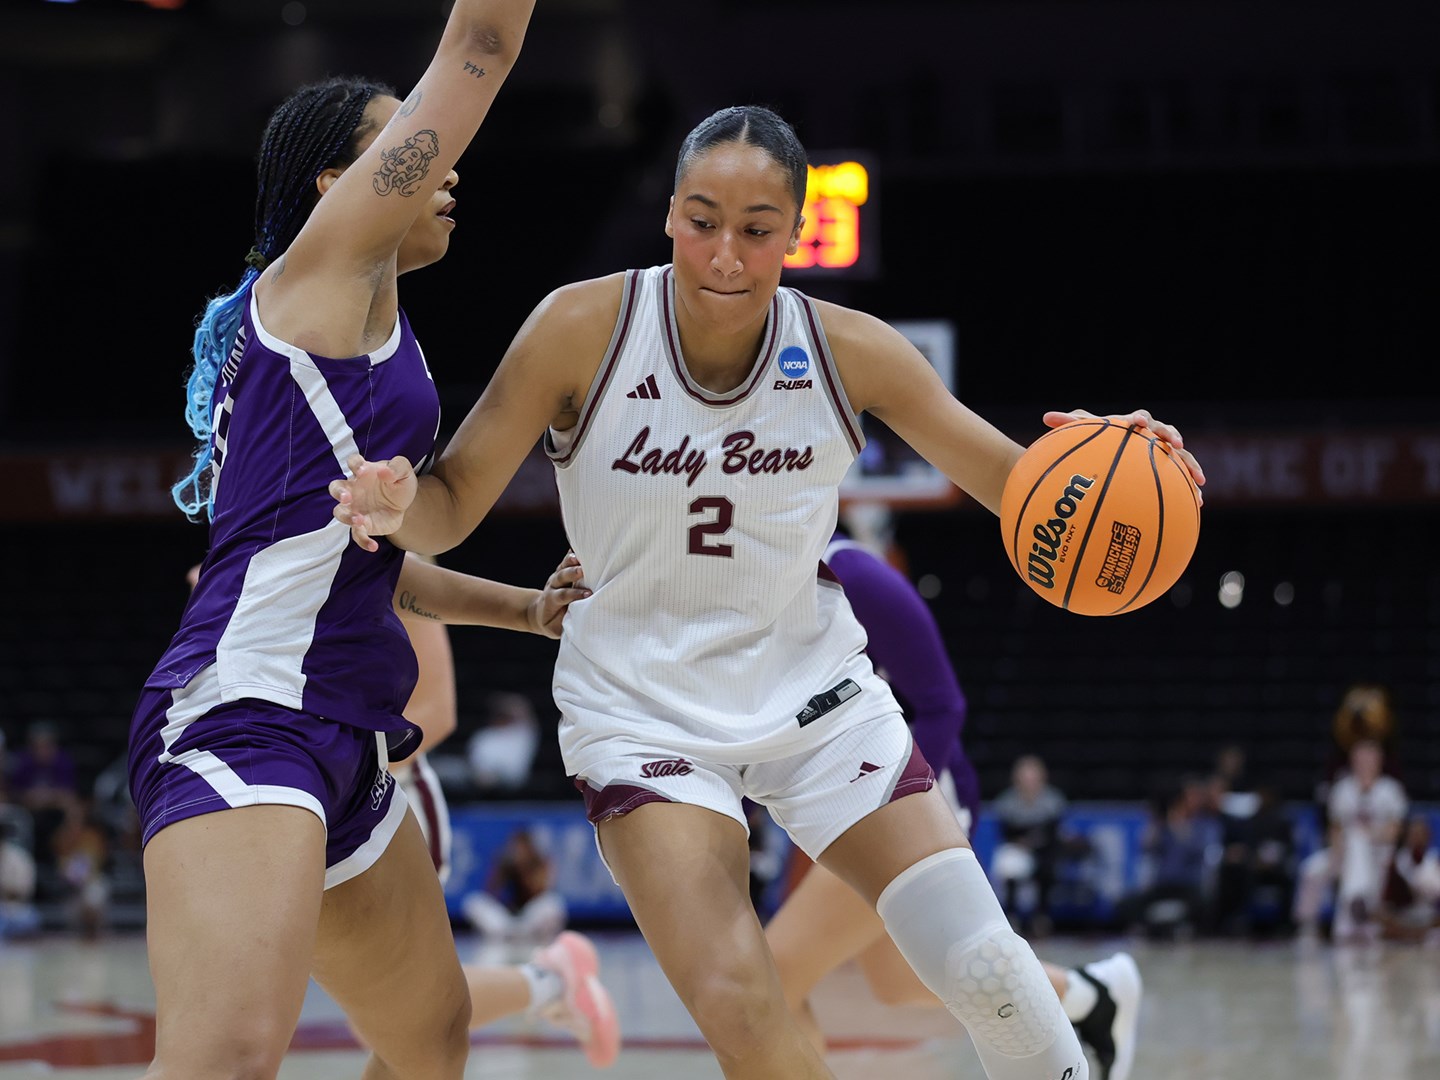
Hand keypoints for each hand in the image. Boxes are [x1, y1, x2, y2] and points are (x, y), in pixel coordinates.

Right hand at [329, 454, 417, 551]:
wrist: (406, 503)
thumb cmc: (400, 482)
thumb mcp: (404, 471)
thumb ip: (397, 467)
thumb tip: (383, 471)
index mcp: (364, 472)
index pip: (353, 462)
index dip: (355, 465)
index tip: (362, 470)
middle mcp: (354, 489)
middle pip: (336, 488)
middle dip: (338, 492)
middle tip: (347, 497)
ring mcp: (355, 508)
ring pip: (340, 512)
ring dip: (347, 517)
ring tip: (359, 520)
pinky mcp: (362, 524)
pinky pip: (357, 534)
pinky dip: (363, 541)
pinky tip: (373, 546)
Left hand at [526, 551, 590, 637]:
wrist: (540, 614)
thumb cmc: (554, 623)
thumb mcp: (558, 627)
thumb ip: (569, 622)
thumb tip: (586, 622)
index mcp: (552, 600)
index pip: (563, 595)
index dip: (574, 594)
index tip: (587, 594)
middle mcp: (553, 586)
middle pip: (561, 577)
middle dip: (572, 573)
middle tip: (582, 571)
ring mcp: (557, 577)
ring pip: (563, 566)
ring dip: (572, 560)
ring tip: (581, 556)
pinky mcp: (561, 570)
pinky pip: (566, 560)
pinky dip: (572, 553)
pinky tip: (581, 546)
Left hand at [1044, 407, 1205, 504]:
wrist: (1108, 451)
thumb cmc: (1093, 441)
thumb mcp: (1081, 434)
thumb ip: (1068, 424)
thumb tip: (1046, 417)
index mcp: (1133, 425)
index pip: (1139, 418)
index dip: (1140, 419)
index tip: (1137, 423)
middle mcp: (1151, 436)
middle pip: (1166, 433)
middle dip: (1172, 438)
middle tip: (1176, 444)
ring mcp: (1162, 453)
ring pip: (1182, 457)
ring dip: (1191, 466)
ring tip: (1199, 480)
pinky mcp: (1168, 471)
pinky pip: (1182, 480)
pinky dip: (1190, 490)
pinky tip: (1198, 505)